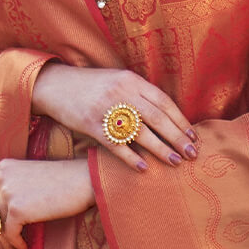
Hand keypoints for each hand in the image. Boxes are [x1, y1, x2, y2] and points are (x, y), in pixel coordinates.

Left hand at [0, 158, 94, 248]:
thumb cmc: (64, 181)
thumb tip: (0, 216)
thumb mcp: (30, 177)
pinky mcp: (17, 209)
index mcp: (2, 167)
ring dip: (5, 244)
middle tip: (0, 248)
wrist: (85, 180)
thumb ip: (13, 188)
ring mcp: (7, 192)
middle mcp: (0, 177)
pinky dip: (17, 244)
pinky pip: (10, 234)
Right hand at [31, 63, 197, 171]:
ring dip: (160, 149)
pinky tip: (144, 168)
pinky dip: (131, 157)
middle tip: (192, 154)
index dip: (180, 120)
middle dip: (177, 137)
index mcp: (131, 80)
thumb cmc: (90, 86)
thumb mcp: (117, 81)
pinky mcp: (91, 124)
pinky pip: (116, 144)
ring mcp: (106, 108)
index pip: (164, 102)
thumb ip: (139, 94)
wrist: (54, 84)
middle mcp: (122, 92)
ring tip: (175, 162)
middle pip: (157, 118)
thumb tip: (166, 114)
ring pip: (140, 132)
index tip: (193, 136)